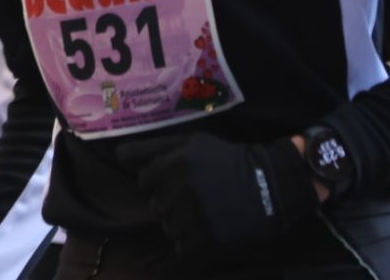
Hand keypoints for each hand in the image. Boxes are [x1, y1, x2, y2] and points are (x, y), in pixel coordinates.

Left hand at [113, 132, 318, 260]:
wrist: (271, 186)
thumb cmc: (229, 161)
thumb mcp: (194, 142)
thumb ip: (154, 147)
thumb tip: (118, 155)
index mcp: (174, 163)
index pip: (145, 180)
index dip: (161, 180)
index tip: (181, 178)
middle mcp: (178, 191)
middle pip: (156, 205)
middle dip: (172, 201)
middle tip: (200, 194)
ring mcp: (190, 219)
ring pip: (167, 227)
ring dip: (182, 222)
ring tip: (208, 211)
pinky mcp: (202, 243)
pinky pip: (181, 247)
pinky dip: (192, 241)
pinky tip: (212, 226)